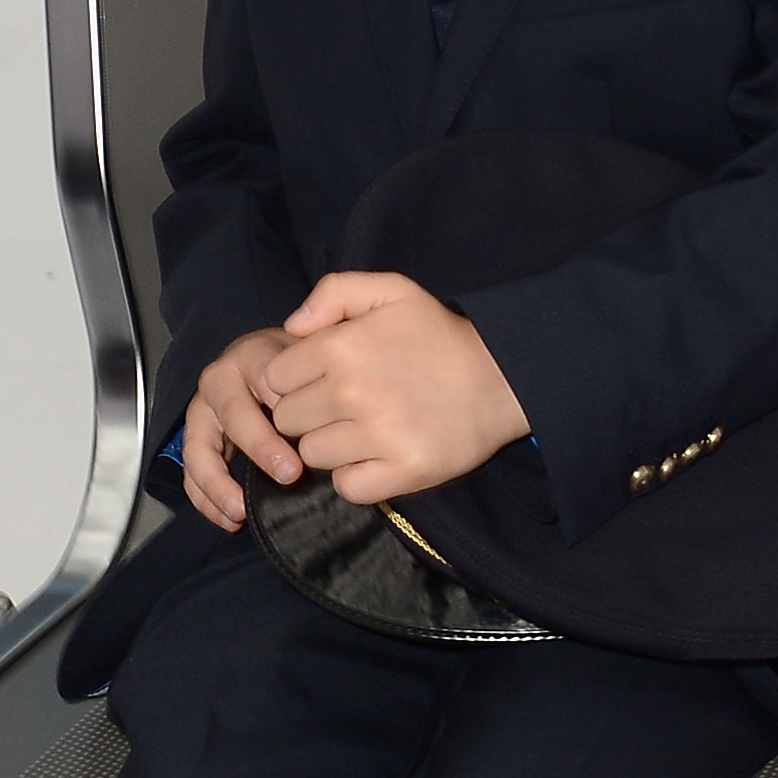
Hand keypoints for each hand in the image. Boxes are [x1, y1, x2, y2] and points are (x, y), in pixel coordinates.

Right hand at [182, 328, 305, 530]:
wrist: (275, 365)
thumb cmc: (298, 367)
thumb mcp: (313, 358)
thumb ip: (321, 374)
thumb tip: (333, 412)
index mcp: (253, 356)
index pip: (268, 380)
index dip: (287, 412)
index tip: (310, 441)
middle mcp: (220, 379)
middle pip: (233, 415)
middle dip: (260, 447)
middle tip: (290, 475)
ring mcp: (202, 410)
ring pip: (198, 448)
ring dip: (218, 484)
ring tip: (241, 511)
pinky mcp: (195, 439)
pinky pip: (190, 472)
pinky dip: (205, 499)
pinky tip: (229, 519)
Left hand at [259, 270, 531, 503]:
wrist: (503, 377)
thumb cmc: (439, 335)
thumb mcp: (392, 290)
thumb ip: (333, 292)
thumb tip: (291, 328)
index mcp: (341, 346)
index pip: (274, 378)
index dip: (294, 379)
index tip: (323, 378)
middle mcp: (352, 392)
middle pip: (287, 420)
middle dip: (310, 412)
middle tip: (347, 404)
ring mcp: (377, 435)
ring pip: (312, 455)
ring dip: (331, 445)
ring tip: (366, 427)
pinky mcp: (402, 471)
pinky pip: (346, 487)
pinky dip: (357, 476)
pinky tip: (378, 455)